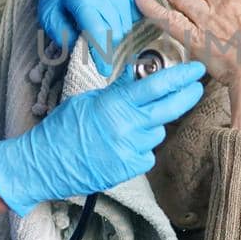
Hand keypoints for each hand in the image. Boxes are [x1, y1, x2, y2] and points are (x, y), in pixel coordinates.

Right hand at [0, 60, 207, 215]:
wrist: (44, 165)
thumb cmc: (61, 129)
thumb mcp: (88, 101)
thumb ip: (117, 91)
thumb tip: (138, 75)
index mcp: (115, 105)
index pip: (156, 86)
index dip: (180, 77)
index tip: (196, 69)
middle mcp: (127, 127)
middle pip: (169, 109)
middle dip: (187, 96)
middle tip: (196, 87)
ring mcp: (129, 150)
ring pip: (157, 133)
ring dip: (152, 126)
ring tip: (128, 127)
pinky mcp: (129, 170)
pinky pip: (147, 154)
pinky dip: (141, 148)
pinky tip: (122, 146)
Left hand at [14, 0, 142, 74]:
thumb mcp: (48, 13)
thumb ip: (62, 35)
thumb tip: (81, 50)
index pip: (98, 32)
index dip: (102, 54)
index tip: (105, 70)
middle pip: (115, 30)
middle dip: (107, 43)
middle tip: (98, 44)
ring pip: (127, 22)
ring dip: (117, 30)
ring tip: (104, 26)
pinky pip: (136, 9)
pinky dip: (128, 17)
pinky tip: (116, 15)